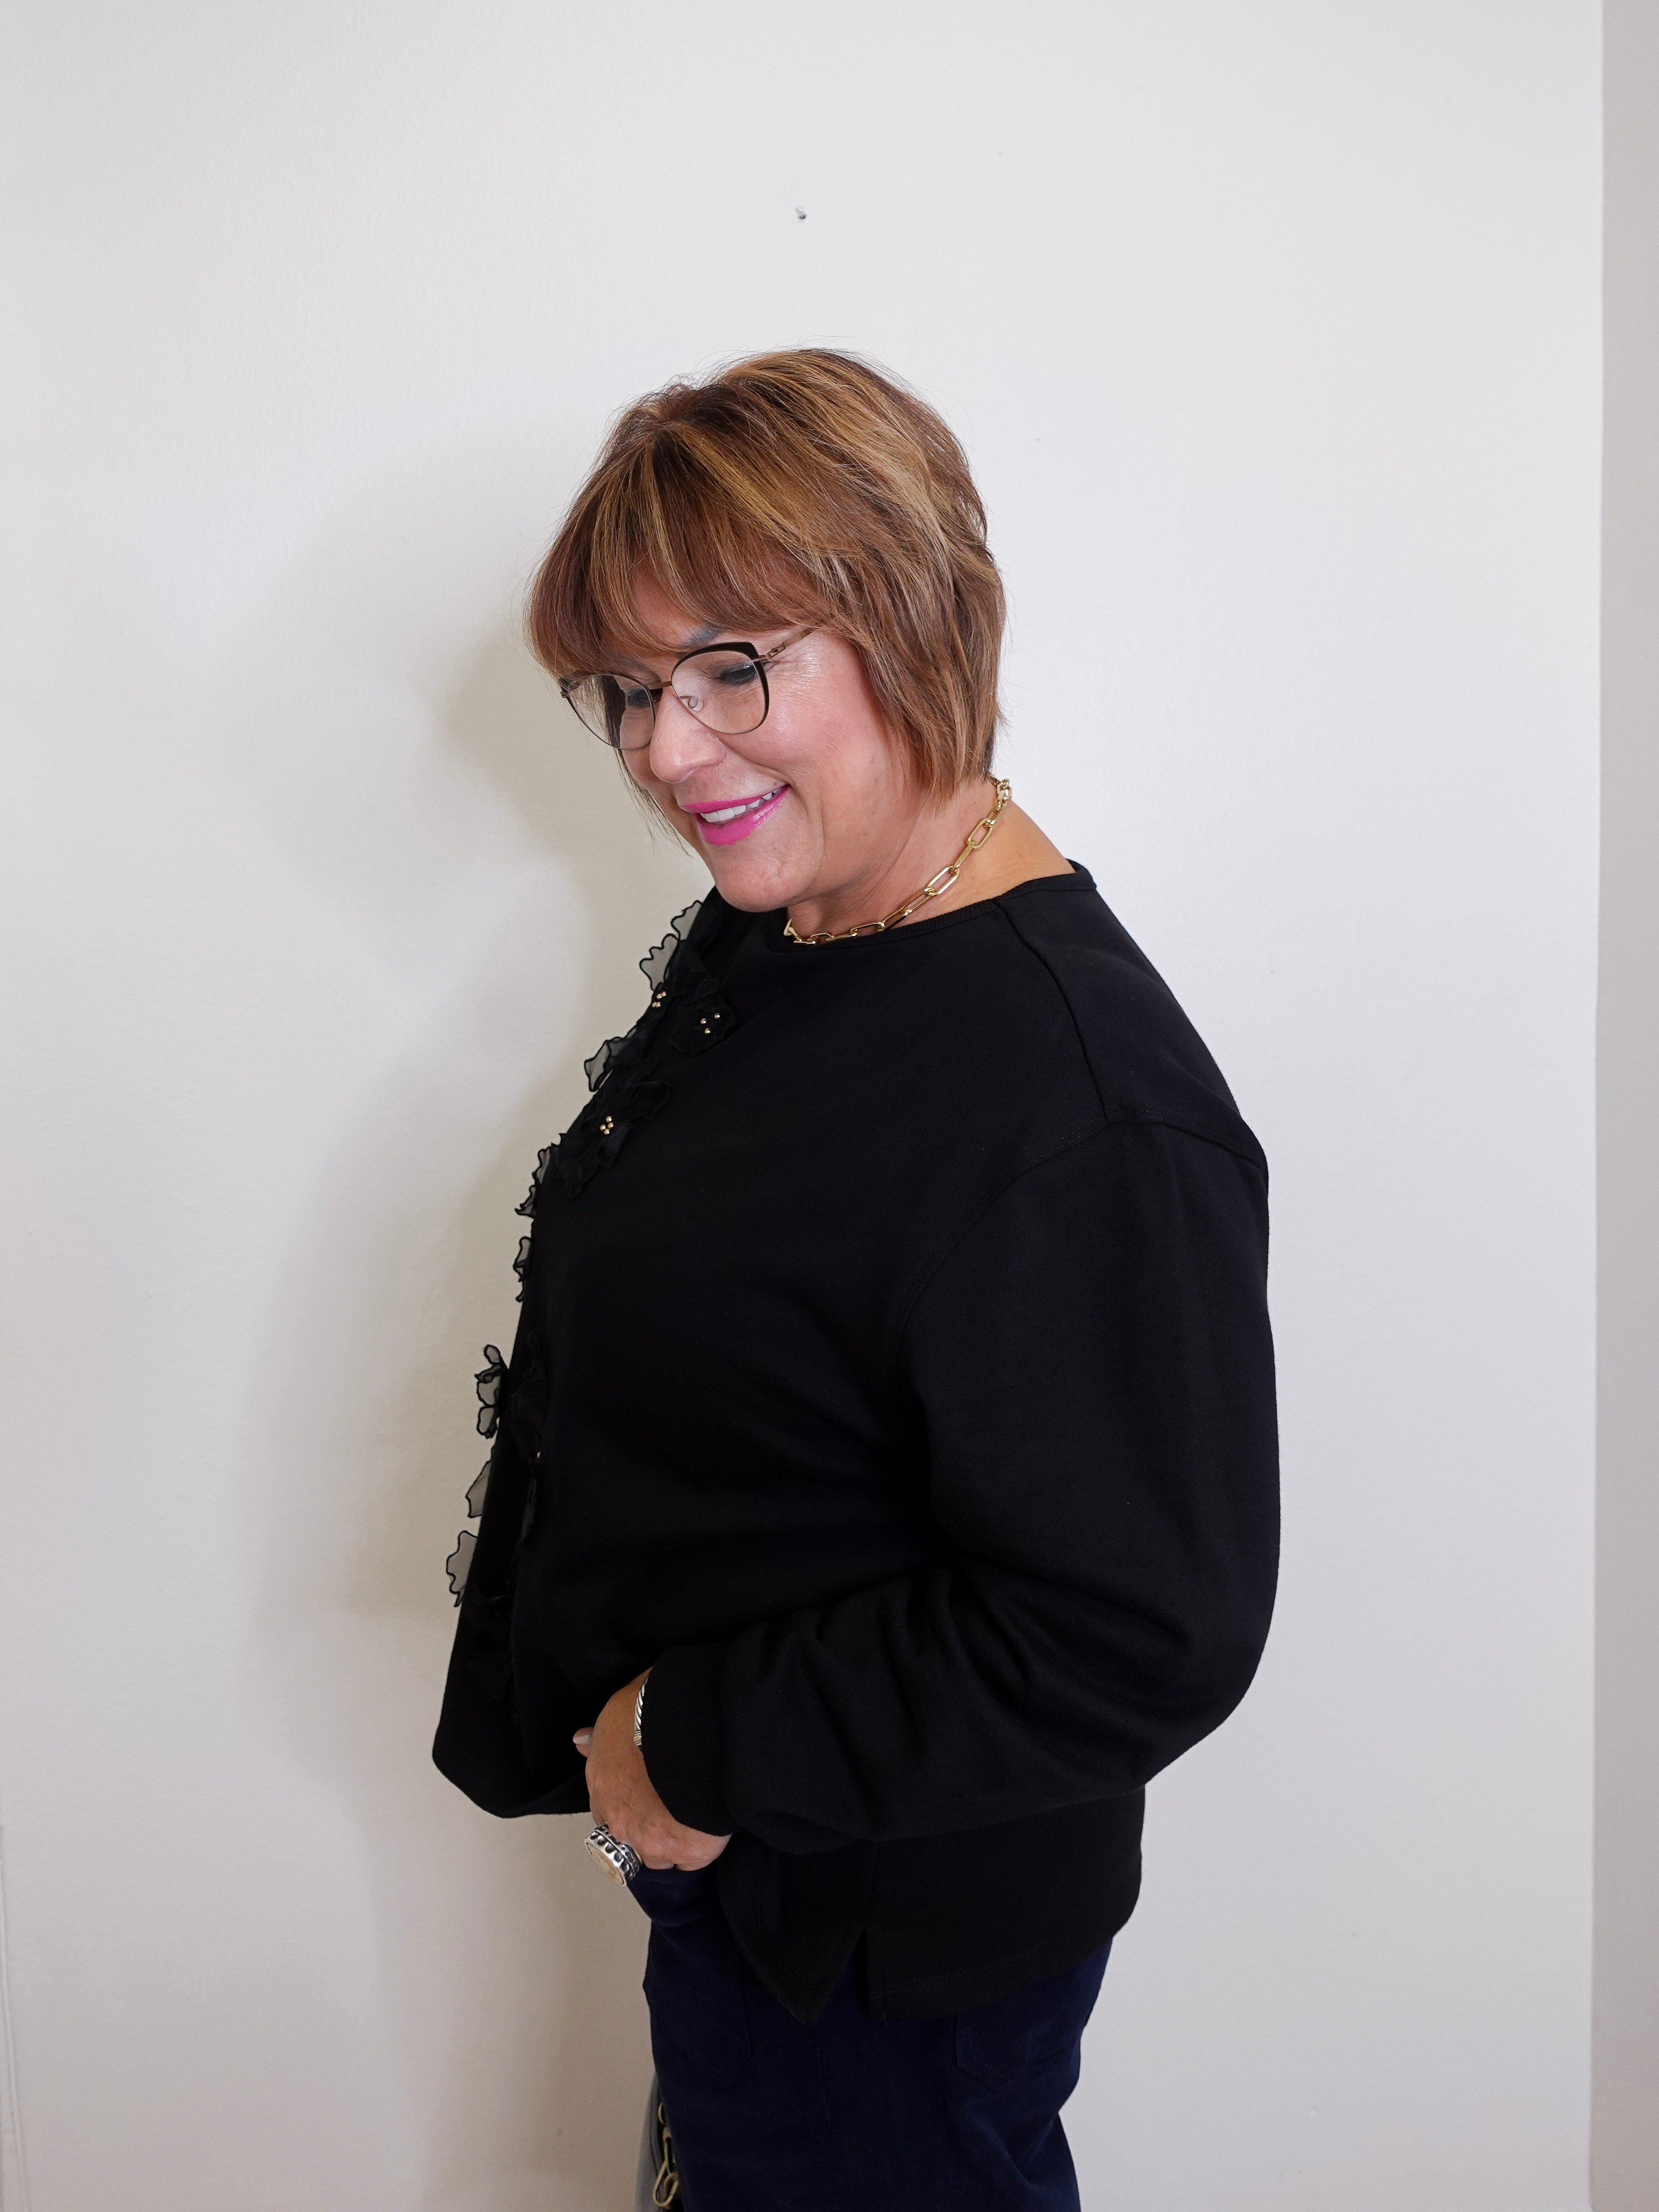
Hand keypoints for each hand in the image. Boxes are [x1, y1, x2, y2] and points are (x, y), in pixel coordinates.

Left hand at [575, 1672, 730, 1871]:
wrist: (690, 1729)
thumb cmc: (653, 1711)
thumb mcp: (619, 1711)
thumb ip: (601, 1734)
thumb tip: (579, 1741)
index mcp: (601, 1781)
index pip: (605, 1808)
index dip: (626, 1803)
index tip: (645, 1795)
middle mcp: (617, 1818)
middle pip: (629, 1837)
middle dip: (646, 1828)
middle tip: (671, 1807)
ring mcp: (649, 1839)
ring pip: (658, 1853)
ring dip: (672, 1840)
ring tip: (695, 1816)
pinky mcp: (685, 1851)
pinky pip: (690, 1859)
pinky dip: (700, 1846)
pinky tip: (711, 1825)